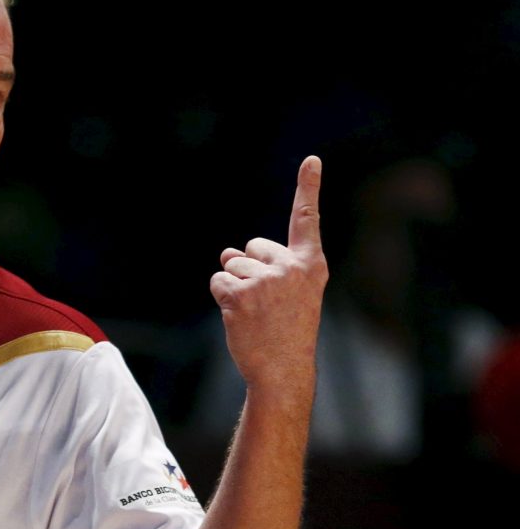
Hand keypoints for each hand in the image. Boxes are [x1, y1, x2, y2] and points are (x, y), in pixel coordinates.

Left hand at [209, 156, 327, 393]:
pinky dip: (222, 297)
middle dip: (250, 268)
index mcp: (310, 265)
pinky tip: (240, 317)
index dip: (308, 187)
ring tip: (255, 313)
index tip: (311, 159)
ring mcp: (265, 280)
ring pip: (231, 265)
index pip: (307, 220)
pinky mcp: (240, 293)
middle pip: (251, 247)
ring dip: (235, 287)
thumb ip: (267, 266)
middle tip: (267, 303)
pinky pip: (218, 281)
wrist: (283, 369)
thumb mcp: (293, 294)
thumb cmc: (287, 331)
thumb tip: (227, 253)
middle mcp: (290, 268)